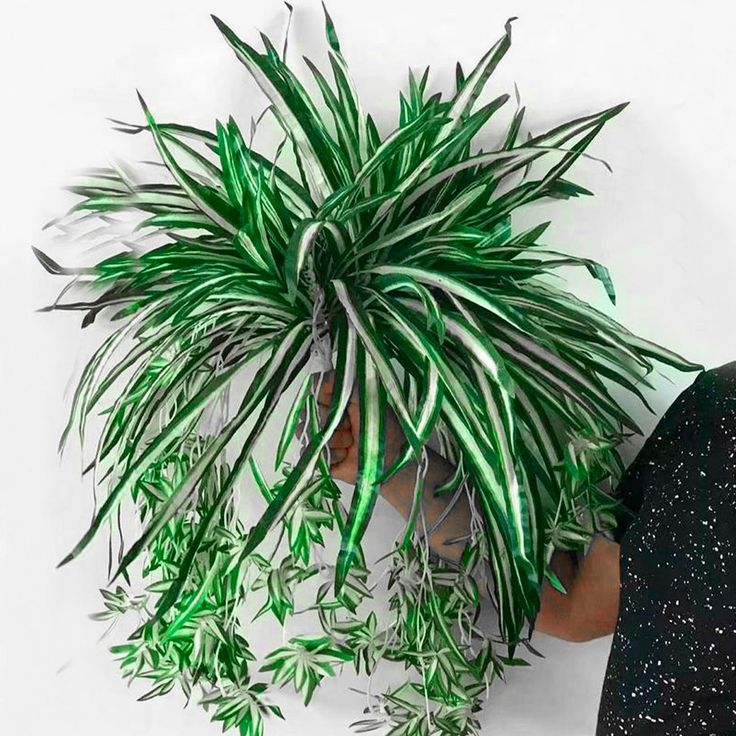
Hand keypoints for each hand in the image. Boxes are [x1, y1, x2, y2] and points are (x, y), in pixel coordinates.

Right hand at [311, 371, 403, 485]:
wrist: (390, 462)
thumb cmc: (382, 429)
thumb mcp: (367, 398)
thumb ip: (346, 383)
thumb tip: (319, 378)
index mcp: (337, 399)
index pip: (315, 391)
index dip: (325, 398)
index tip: (341, 405)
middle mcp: (326, 416)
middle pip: (308, 413)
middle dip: (330, 422)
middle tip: (351, 427)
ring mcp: (321, 437)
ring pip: (307, 433)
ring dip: (333, 440)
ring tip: (350, 443)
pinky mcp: (319, 457)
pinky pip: (310, 454)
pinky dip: (331, 456)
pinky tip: (345, 455)